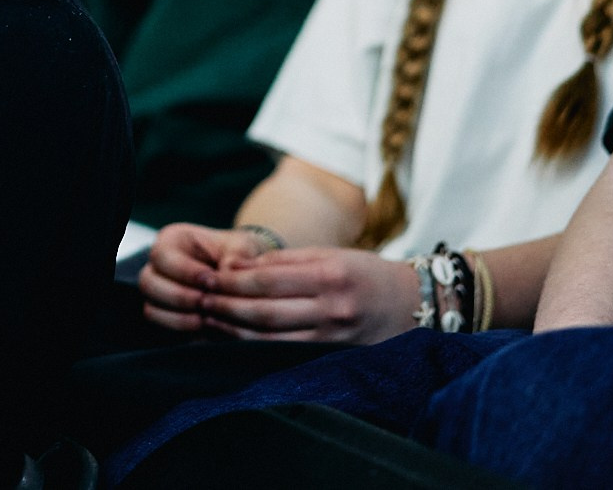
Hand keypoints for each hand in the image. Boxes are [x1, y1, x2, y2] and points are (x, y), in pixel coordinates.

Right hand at [137, 224, 269, 330]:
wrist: (244, 276)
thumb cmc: (239, 255)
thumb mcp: (242, 247)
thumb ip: (235, 256)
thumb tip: (227, 272)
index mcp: (171, 240)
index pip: (162, 255)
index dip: (184, 270)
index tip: (209, 280)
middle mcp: (158, 266)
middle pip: (148, 282)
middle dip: (179, 296)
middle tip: (205, 302)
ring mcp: (158, 292)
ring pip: (150, 308)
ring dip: (178, 317)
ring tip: (205, 319)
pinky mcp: (164, 314)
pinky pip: (159, 326)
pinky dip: (179, 329)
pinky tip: (202, 327)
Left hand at [197, 246, 421, 343]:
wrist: (412, 306)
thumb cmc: (364, 273)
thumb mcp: (330, 254)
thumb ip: (285, 260)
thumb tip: (237, 266)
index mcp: (330, 275)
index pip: (269, 279)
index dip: (234, 280)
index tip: (209, 277)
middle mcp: (332, 309)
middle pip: (265, 312)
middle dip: (226, 307)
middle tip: (200, 300)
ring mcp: (332, 338)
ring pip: (270, 340)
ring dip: (233, 332)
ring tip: (208, 320)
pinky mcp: (331, 357)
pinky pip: (284, 354)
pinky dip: (254, 350)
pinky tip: (234, 342)